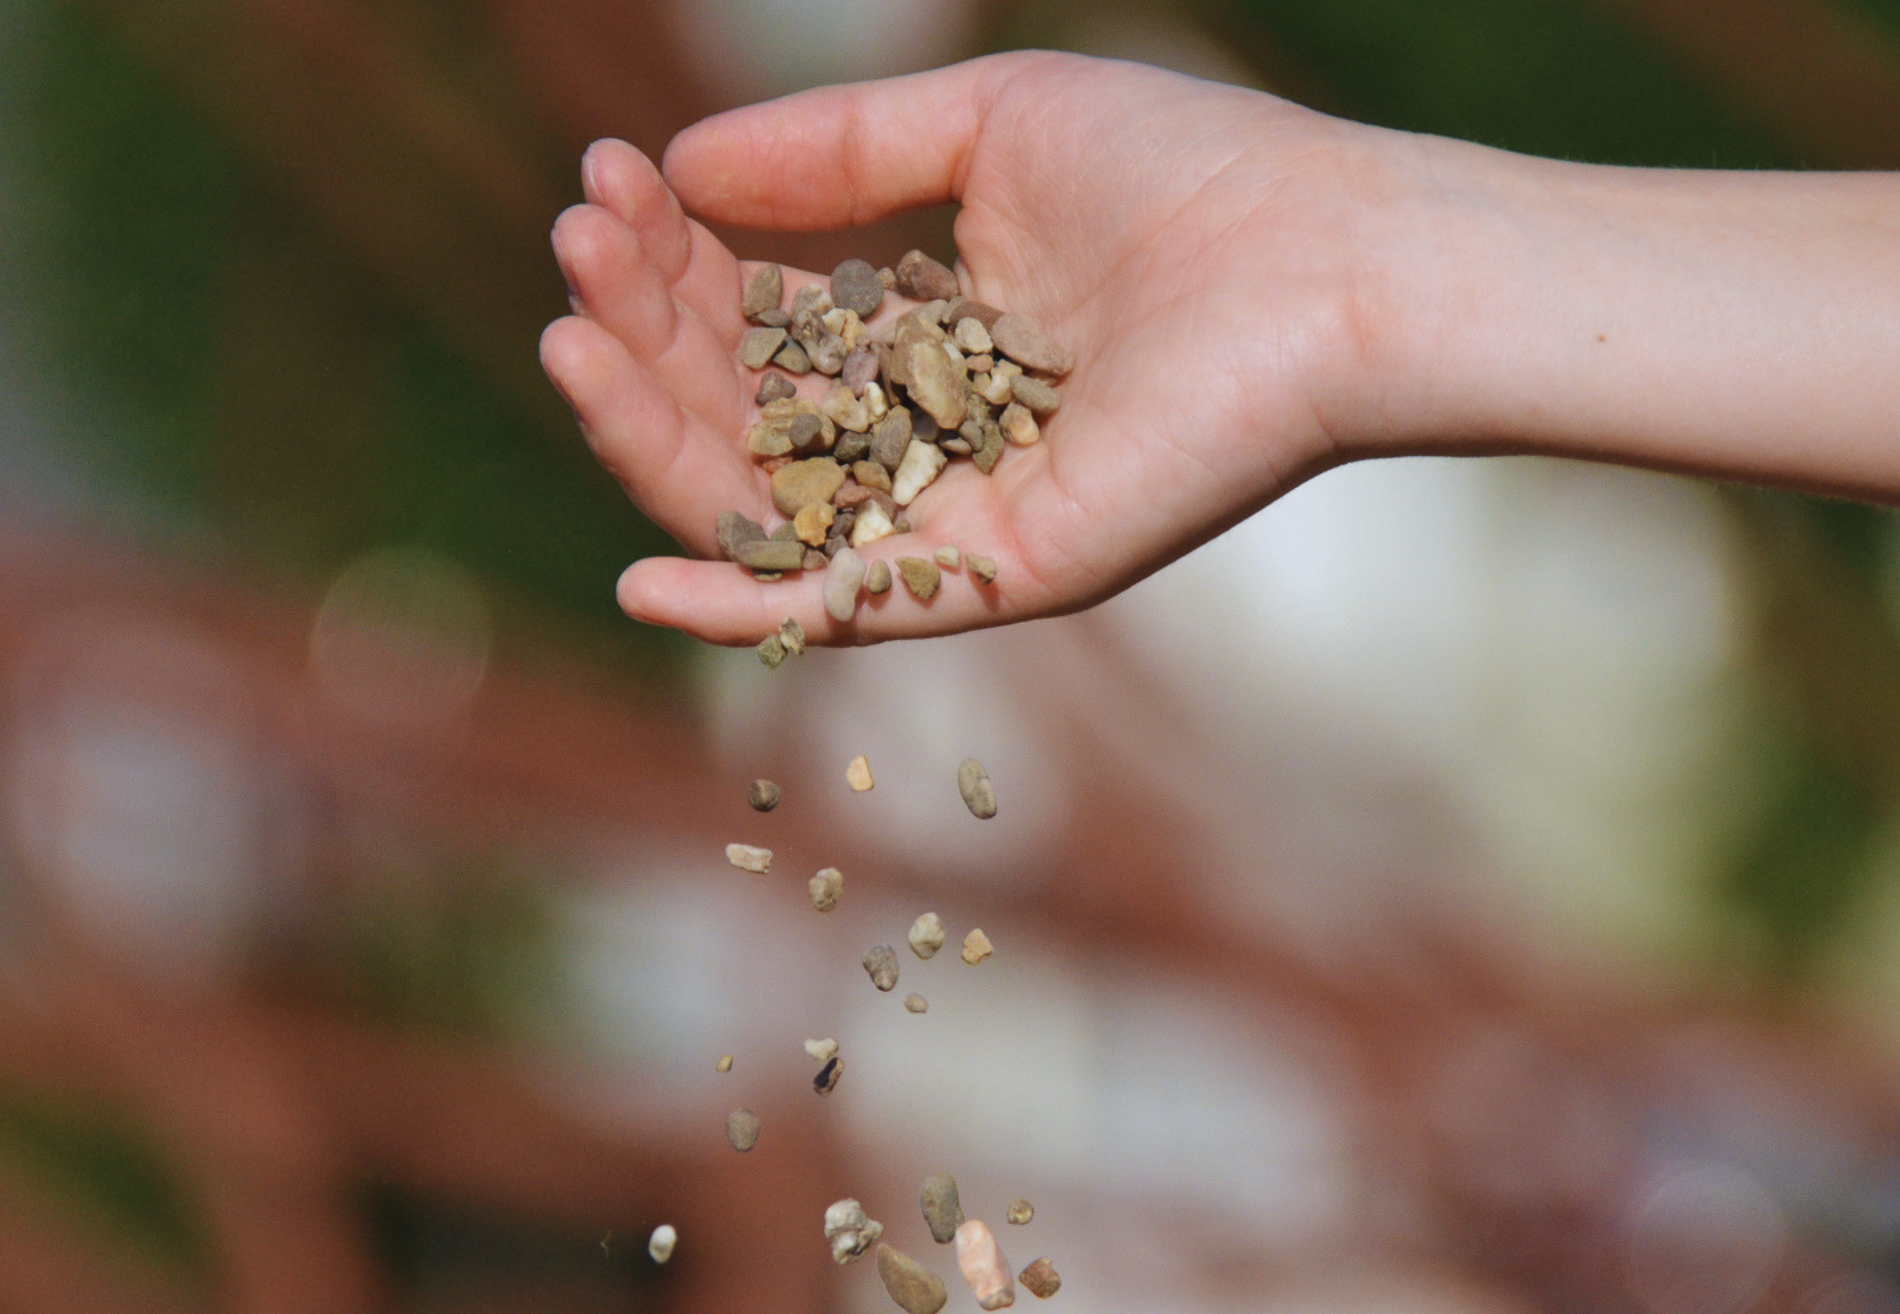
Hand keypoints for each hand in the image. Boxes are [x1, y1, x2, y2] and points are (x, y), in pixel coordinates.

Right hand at [541, 52, 1437, 644]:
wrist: (1328, 259)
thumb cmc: (1190, 175)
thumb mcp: (984, 125)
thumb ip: (835, 150)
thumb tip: (678, 163)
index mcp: (927, 332)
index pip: (754, 315)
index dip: (667, 257)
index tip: (598, 184)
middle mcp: (930, 431)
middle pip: (737, 407)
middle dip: (641, 328)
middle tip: (572, 245)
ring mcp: (958, 509)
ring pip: (763, 501)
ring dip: (649, 432)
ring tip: (570, 337)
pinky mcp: (999, 568)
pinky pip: (846, 603)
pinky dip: (740, 601)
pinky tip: (640, 567)